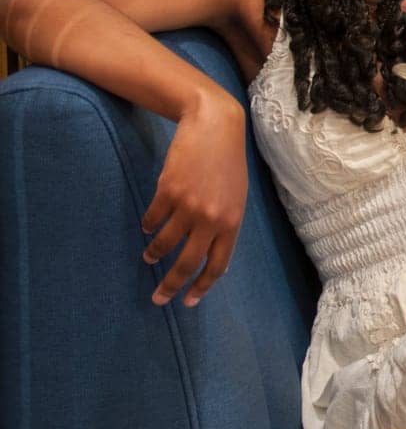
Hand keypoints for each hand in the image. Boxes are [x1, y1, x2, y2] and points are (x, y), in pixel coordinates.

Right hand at [142, 92, 246, 306]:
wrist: (215, 127)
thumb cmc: (227, 163)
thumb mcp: (235, 197)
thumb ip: (224, 225)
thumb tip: (211, 256)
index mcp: (232, 223)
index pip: (217, 265)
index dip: (202, 286)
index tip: (188, 301)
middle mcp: (212, 219)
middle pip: (188, 262)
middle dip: (171, 284)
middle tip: (158, 297)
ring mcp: (189, 206)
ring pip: (165, 243)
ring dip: (155, 253)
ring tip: (149, 256)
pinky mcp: (168, 192)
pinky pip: (153, 219)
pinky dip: (149, 225)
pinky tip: (148, 226)